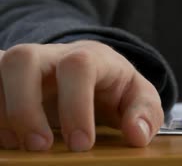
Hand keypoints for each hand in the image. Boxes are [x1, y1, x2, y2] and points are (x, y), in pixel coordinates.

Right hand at [0, 40, 163, 150]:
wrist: (95, 74)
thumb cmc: (115, 88)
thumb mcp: (139, 98)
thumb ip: (145, 113)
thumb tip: (137, 134)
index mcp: (92, 58)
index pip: (78, 67)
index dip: (76, 105)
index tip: (82, 144)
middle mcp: (53, 56)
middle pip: (24, 60)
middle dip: (24, 106)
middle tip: (39, 147)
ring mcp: (25, 65)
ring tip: (16, 146)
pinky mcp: (5, 78)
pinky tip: (3, 137)